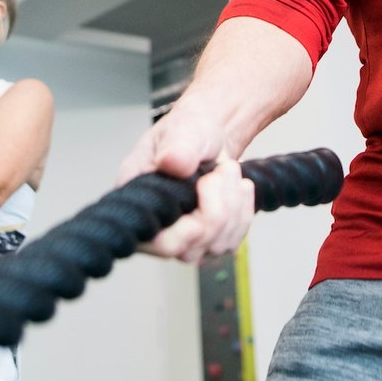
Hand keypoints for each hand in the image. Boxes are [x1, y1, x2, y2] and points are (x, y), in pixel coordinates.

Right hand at [114, 105, 255, 263]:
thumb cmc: (187, 132)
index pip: (155, 240)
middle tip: (222, 170)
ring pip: (215, 245)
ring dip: (233, 205)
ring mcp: (183, 240)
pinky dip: (243, 212)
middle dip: (216, 210)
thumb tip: (172, 162)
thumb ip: (177, 147)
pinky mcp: (208, 240)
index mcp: (137, 203)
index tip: (205, 189)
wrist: (209, 138)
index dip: (183, 231)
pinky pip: (232, 240)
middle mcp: (156, 229)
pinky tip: (240, 187)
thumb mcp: (181, 130)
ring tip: (229, 169)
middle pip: (188, 250)